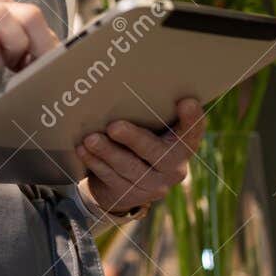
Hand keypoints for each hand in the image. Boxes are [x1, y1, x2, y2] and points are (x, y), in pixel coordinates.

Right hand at [0, 0, 59, 89]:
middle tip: (35, 73)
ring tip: (8, 67)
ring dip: (16, 48)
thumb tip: (41, 63)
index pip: (37, 21)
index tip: (48, 71)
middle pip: (32, 15)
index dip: (48, 47)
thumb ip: (8, 45)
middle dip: (42, 48)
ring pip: (11, 20)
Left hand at [76, 96, 204, 213]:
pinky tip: (83, 150)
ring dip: (107, 152)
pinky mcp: (129, 196)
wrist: (125, 183)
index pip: (192, 133)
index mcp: (183, 147)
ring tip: (90, 139)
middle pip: (155, 153)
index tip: (187, 101)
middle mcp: (173, 169)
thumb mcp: (151, 130)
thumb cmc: (140, 142)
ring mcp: (152, 186)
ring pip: (129, 168)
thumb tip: (131, 79)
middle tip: (114, 126)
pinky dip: (95, 162)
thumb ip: (151, 114)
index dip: (192, 119)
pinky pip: (111, 178)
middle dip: (133, 138)